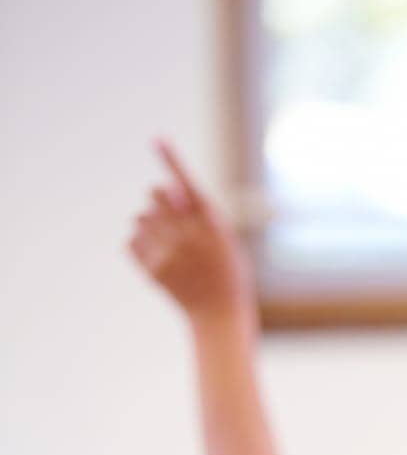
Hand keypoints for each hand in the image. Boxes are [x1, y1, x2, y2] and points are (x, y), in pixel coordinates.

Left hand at [127, 142, 252, 322]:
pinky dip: (139, 245)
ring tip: (165, 242)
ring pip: (140, 218)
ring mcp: (169, 252)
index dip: (171, 160)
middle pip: (154, 194)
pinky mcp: (154, 269)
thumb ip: (197, 212)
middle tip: (168, 216)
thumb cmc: (227, 273)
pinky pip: (132, 241)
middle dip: (158, 200)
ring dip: (148, 223)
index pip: (187, 183)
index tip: (156, 140)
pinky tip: (156, 257)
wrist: (221, 315)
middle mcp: (188, 235)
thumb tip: (165, 187)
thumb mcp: (224, 239)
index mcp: (211, 223)